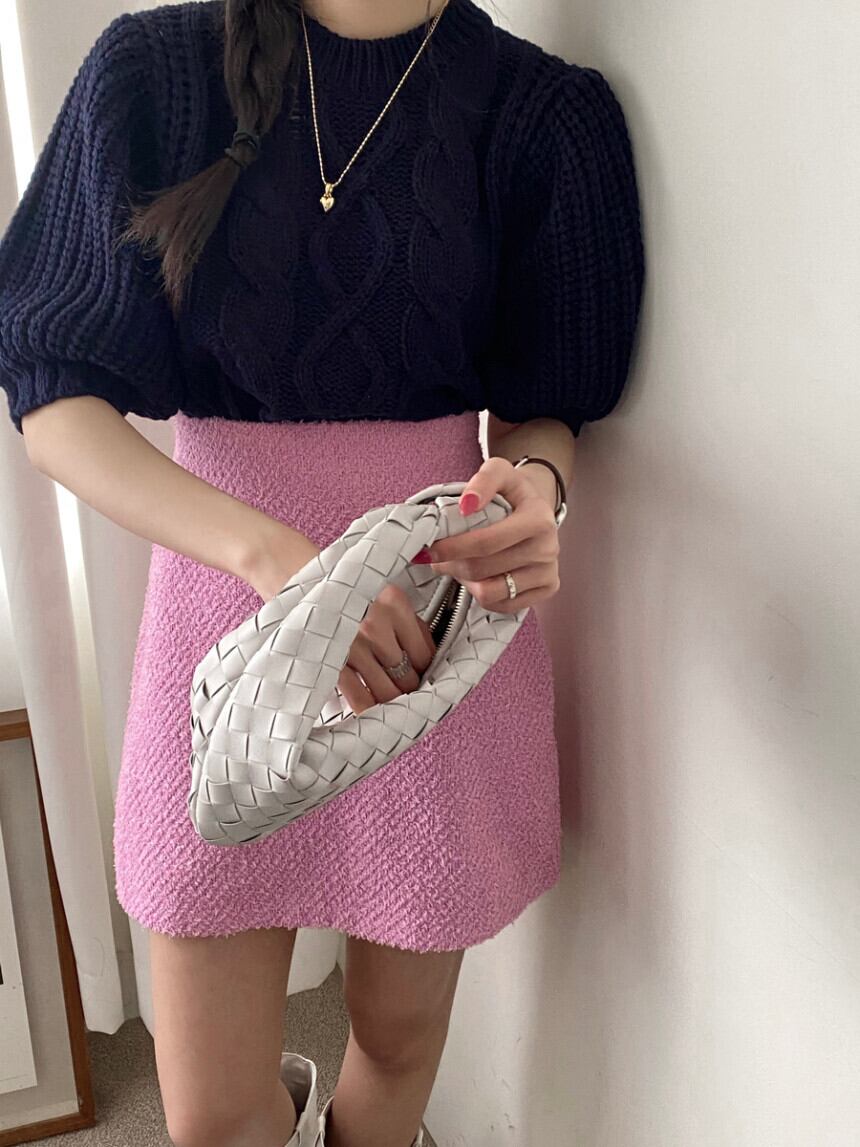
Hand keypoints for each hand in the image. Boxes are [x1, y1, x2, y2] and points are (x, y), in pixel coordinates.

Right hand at [337, 584, 436, 714]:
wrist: (306, 590)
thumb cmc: (348, 594)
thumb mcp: (384, 597)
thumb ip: (409, 624)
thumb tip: (429, 661)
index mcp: (394, 603)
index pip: (424, 654)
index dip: (427, 671)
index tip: (423, 677)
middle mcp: (375, 624)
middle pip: (407, 676)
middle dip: (409, 688)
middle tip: (406, 691)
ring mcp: (352, 645)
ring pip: (387, 691)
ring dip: (392, 700)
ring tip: (390, 700)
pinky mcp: (333, 661)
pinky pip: (359, 697)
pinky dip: (368, 707)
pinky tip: (372, 710)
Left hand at [417, 456, 560, 612]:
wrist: (537, 508)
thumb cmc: (512, 492)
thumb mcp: (499, 472)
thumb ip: (482, 481)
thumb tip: (466, 505)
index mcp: (538, 519)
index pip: (486, 542)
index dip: (451, 548)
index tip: (428, 549)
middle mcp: (548, 548)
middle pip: (482, 569)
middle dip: (451, 564)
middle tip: (436, 557)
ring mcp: (548, 572)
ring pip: (489, 592)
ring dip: (464, 580)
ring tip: (457, 566)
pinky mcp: (547, 589)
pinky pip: (501, 605)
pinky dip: (481, 594)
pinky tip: (477, 577)